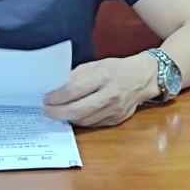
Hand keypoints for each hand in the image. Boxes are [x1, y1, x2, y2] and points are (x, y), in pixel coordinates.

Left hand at [42, 53, 156, 126]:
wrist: (143, 78)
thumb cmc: (117, 68)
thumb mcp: (96, 65)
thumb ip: (77, 76)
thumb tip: (57, 87)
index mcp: (103, 77)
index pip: (74, 90)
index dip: (57, 97)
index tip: (46, 99)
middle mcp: (110, 95)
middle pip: (77, 110)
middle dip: (58, 112)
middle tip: (46, 111)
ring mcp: (115, 110)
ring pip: (84, 120)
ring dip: (68, 118)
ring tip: (57, 113)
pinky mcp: (117, 119)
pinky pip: (94, 124)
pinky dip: (81, 121)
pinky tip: (73, 116)